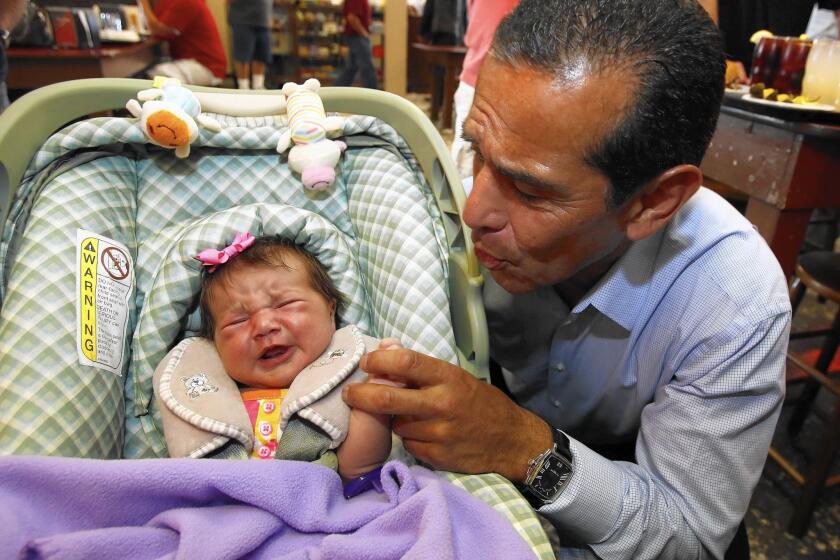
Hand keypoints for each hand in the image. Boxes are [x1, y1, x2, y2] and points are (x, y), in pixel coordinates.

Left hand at [342, 348, 552, 480]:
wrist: (511, 439)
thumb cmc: (479, 402)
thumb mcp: (455, 376)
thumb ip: (420, 366)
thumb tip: (385, 346)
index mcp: (447, 377)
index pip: (405, 362)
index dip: (379, 360)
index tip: (367, 362)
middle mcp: (442, 404)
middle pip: (387, 397)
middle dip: (361, 395)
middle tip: (350, 393)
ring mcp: (439, 432)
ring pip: (396, 424)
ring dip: (395, 420)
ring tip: (411, 415)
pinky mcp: (438, 456)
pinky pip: (409, 445)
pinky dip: (411, 439)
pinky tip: (426, 434)